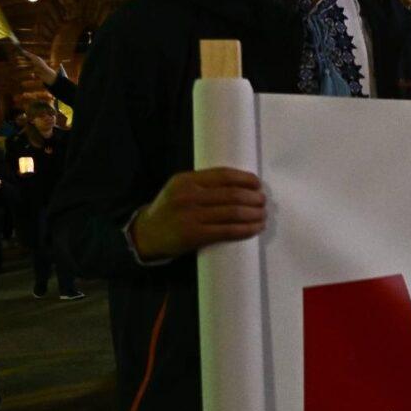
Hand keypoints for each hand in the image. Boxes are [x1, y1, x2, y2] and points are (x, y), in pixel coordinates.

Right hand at [132, 167, 265, 257]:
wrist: (146, 234)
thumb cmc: (170, 209)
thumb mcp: (180, 189)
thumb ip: (204, 184)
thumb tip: (242, 184)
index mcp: (186, 180)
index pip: (223, 175)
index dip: (245, 179)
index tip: (258, 184)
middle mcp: (188, 196)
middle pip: (232, 194)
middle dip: (254, 198)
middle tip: (264, 201)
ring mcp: (191, 216)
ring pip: (233, 212)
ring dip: (254, 214)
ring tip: (263, 215)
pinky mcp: (194, 235)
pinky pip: (228, 231)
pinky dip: (246, 229)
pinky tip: (256, 228)